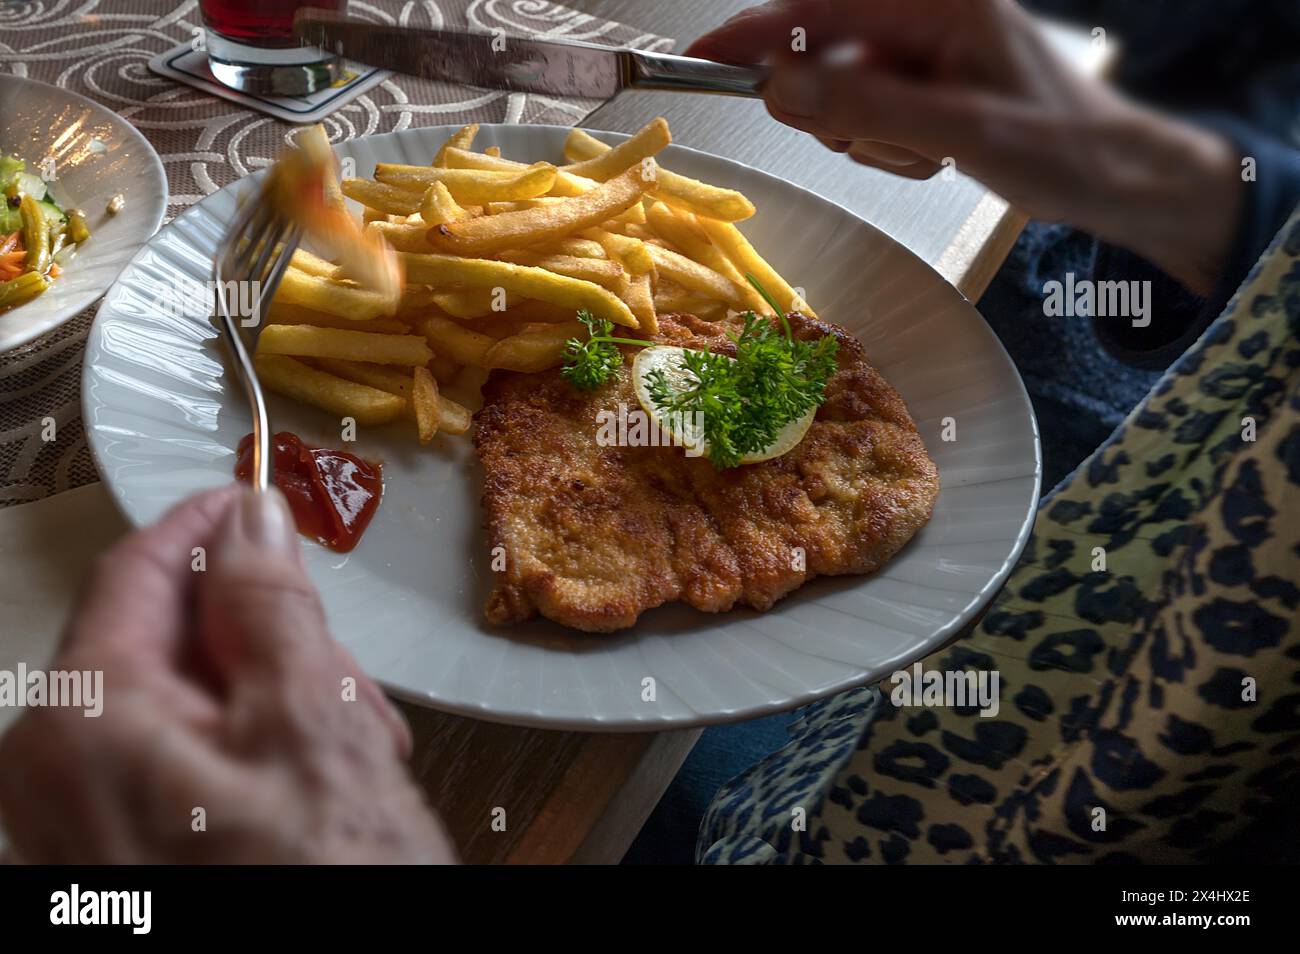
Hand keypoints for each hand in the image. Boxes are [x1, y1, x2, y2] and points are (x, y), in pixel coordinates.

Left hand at [0, 486, 455, 863]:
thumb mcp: (312, 721)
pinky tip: (317, 796)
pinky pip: (180, 775)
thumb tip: (250, 521)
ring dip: (272, 707)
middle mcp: (55, 780)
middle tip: (341, 672)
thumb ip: (271, 605)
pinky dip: (253, 762)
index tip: (254, 495)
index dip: (205, 524)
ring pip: (183, 714)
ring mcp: (82, 834)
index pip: (134, 572)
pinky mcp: (121, 871)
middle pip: (161, 649)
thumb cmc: (317, 880)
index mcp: (82, 724)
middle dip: (262, 642)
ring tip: (350, 754)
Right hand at [688, 0, 1243, 294]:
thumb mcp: (961, 130)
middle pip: (826, 56)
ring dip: (874, 138)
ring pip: (845, 97)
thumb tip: (781, 87)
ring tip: (934, 153)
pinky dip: (891, 148)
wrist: (1118, 179)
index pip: (820, 8)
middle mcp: (928, 17)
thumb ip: (867, 106)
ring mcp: (927, 53)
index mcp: (939, 3)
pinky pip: (872, 119)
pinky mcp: (928, 85)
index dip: (755, 34)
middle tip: (891, 142)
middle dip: (841, 111)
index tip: (702, 60)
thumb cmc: (1061, 147)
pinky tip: (939, 156)